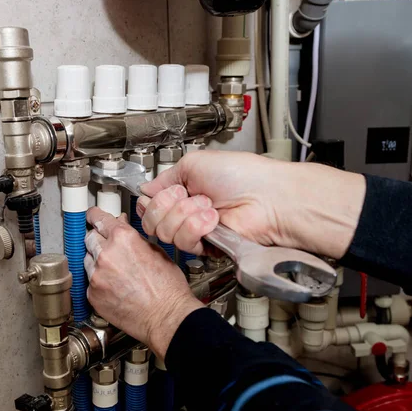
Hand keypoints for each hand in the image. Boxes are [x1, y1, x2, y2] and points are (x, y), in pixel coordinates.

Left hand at [84, 207, 202, 359]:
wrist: (166, 317)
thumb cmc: (168, 288)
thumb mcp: (156, 252)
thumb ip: (134, 238)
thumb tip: (122, 228)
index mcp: (123, 239)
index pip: (99, 219)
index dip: (96, 216)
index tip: (93, 216)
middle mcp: (106, 255)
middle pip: (90, 238)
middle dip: (98, 239)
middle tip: (110, 247)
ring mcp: (96, 276)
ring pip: (88, 260)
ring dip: (98, 261)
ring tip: (118, 272)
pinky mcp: (92, 295)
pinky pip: (90, 281)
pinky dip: (99, 281)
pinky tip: (116, 286)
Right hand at [138, 150, 365, 259]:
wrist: (265, 197)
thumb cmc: (241, 175)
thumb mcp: (194, 163)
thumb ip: (165, 176)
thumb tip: (145, 188)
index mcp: (183, 190)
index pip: (149, 202)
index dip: (152, 199)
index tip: (165, 192)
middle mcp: (186, 211)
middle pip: (151, 220)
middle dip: (168, 205)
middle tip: (188, 196)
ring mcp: (195, 231)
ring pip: (165, 232)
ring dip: (185, 215)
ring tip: (207, 207)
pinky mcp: (205, 247)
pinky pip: (183, 243)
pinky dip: (196, 228)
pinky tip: (213, 219)